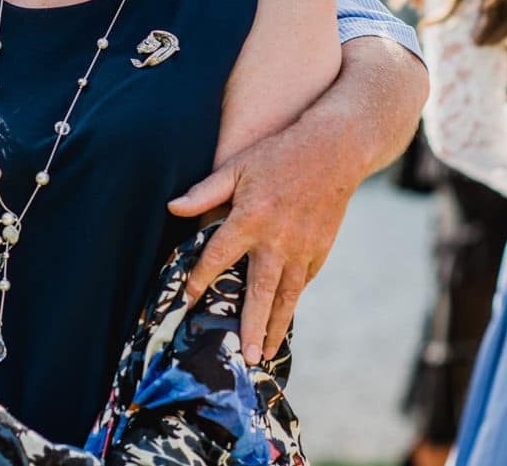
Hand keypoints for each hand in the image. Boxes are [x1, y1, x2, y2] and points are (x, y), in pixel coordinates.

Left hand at [168, 122, 357, 365]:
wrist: (334, 150)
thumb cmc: (279, 155)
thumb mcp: (238, 166)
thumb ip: (205, 191)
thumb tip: (172, 208)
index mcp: (250, 219)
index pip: (218, 257)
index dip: (201, 278)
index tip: (190, 298)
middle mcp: (276, 240)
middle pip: (259, 292)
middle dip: (250, 326)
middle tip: (245, 356)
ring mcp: (302, 249)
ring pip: (286, 296)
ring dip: (275, 326)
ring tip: (265, 351)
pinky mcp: (320, 250)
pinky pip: (303, 281)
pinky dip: (292, 300)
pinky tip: (282, 315)